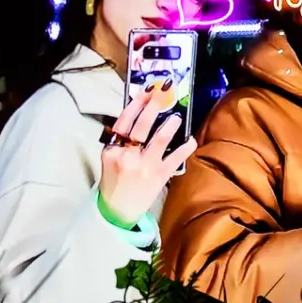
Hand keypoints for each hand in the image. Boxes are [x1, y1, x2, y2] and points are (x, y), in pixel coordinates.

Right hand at [98, 87, 197, 225]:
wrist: (117, 211)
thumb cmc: (115, 181)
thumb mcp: (110, 158)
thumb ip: (122, 139)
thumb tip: (141, 112)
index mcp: (112, 150)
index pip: (124, 122)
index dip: (136, 104)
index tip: (146, 91)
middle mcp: (128, 157)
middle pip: (141, 127)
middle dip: (153, 106)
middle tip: (163, 93)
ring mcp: (145, 167)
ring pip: (159, 140)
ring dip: (169, 125)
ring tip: (176, 116)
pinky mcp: (160, 177)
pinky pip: (176, 158)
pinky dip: (185, 147)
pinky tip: (190, 139)